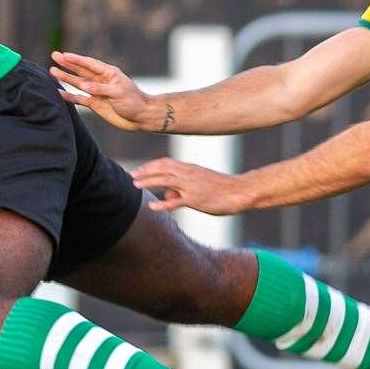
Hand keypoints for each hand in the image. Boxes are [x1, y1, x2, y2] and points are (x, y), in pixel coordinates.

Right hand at [51, 52, 162, 131]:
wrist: (140, 117)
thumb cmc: (134, 101)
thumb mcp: (118, 92)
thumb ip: (101, 88)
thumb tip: (83, 86)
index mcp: (108, 73)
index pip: (89, 64)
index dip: (76, 59)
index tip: (64, 54)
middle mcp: (101, 81)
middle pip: (80, 70)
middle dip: (67, 63)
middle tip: (54, 56)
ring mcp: (97, 92)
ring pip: (78, 83)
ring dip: (66, 78)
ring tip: (52, 71)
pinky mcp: (95, 104)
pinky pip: (80, 99)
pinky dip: (70, 96)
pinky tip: (60, 93)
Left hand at [130, 158, 248, 215]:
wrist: (239, 192)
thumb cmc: (220, 188)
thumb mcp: (199, 182)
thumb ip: (182, 186)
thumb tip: (167, 196)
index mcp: (189, 168)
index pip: (165, 162)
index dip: (149, 165)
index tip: (138, 170)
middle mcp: (188, 174)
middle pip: (162, 168)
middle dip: (145, 171)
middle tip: (131, 176)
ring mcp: (192, 186)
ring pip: (166, 181)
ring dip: (149, 181)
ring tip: (136, 185)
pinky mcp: (196, 200)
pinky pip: (177, 202)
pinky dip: (163, 204)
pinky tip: (153, 206)